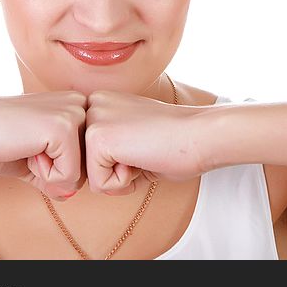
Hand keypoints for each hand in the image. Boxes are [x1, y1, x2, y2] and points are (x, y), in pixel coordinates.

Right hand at [0, 91, 87, 200]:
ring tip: (26, 147)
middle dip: (55, 171)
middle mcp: (80, 104)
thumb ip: (55, 175)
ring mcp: (73, 114)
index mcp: (75, 106)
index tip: (29, 146)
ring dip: (49, 173)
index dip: (55, 166)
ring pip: (81, 174)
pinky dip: (44, 175)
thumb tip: (69, 194)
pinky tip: (25, 149)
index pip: (86, 160)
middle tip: (26, 147)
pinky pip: (69, 177)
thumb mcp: (32, 159)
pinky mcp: (63, 128)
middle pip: (87, 168)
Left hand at [84, 90, 206, 195]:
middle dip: (116, 171)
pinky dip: (124, 183)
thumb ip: (108, 151)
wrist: (199, 135)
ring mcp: (92, 119)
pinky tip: (141, 159)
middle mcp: (91, 105)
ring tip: (142, 154)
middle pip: (87, 164)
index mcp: (99, 102)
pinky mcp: (97, 138)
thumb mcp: (132, 140)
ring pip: (91, 176)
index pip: (91, 153)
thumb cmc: (174, 143)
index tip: (143, 144)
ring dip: (120, 177)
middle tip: (144, 150)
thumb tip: (88, 177)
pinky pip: (99, 184)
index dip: (119, 163)